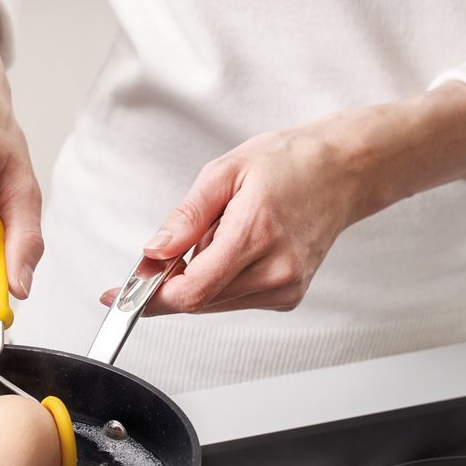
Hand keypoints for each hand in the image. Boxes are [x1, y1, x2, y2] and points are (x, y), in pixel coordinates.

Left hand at [101, 82, 465, 314]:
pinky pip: (233, 299)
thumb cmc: (292, 162)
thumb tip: (154, 252)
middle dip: (170, 282)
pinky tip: (235, 250)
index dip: (151, 297)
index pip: (192, 290)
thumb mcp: (225, 172)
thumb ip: (186, 216)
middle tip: (166, 253)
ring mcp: (285, 287)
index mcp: (256, 234)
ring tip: (218, 236)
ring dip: (197, 279)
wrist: (346, 170)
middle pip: (198, 300)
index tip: (120, 296)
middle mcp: (275, 270)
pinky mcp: (288, 295)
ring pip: (213, 303)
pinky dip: (219, 281)